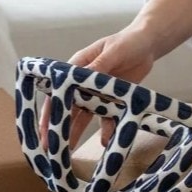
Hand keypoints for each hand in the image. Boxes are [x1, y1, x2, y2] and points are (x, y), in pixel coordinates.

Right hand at [38, 25, 157, 149]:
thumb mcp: (113, 52)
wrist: (148, 44)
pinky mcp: (113, 99)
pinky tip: (105, 141)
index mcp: (78, 66)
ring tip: (70, 150)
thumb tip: (80, 77)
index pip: (58, 90)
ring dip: (76, 131)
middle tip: (51, 148)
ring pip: (84, 115)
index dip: (49, 110)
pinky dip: (107, 128)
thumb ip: (99, 66)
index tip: (43, 128)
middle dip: (58, 126)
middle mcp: (84, 82)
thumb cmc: (128, 41)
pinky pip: (108, 116)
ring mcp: (98, 92)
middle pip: (68, 106)